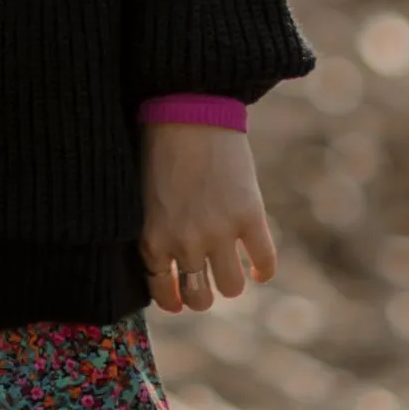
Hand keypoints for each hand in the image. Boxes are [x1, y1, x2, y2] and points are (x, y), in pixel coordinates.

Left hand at [139, 121, 275, 315]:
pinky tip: (259, 268)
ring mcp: (219, 232)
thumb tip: (170, 268)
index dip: (175, 299)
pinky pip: (264, 262)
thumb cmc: (159, 148)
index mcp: (152, 240)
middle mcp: (185, 244)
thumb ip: (156, 234)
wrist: (189, 110)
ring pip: (232, 287)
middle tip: (208, 283)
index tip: (181, 296)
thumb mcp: (144, 199)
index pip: (163, 293)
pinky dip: (263, 270)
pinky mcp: (249, 217)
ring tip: (232, 269)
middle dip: (203, 295)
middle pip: (200, 297)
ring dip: (232, 283)